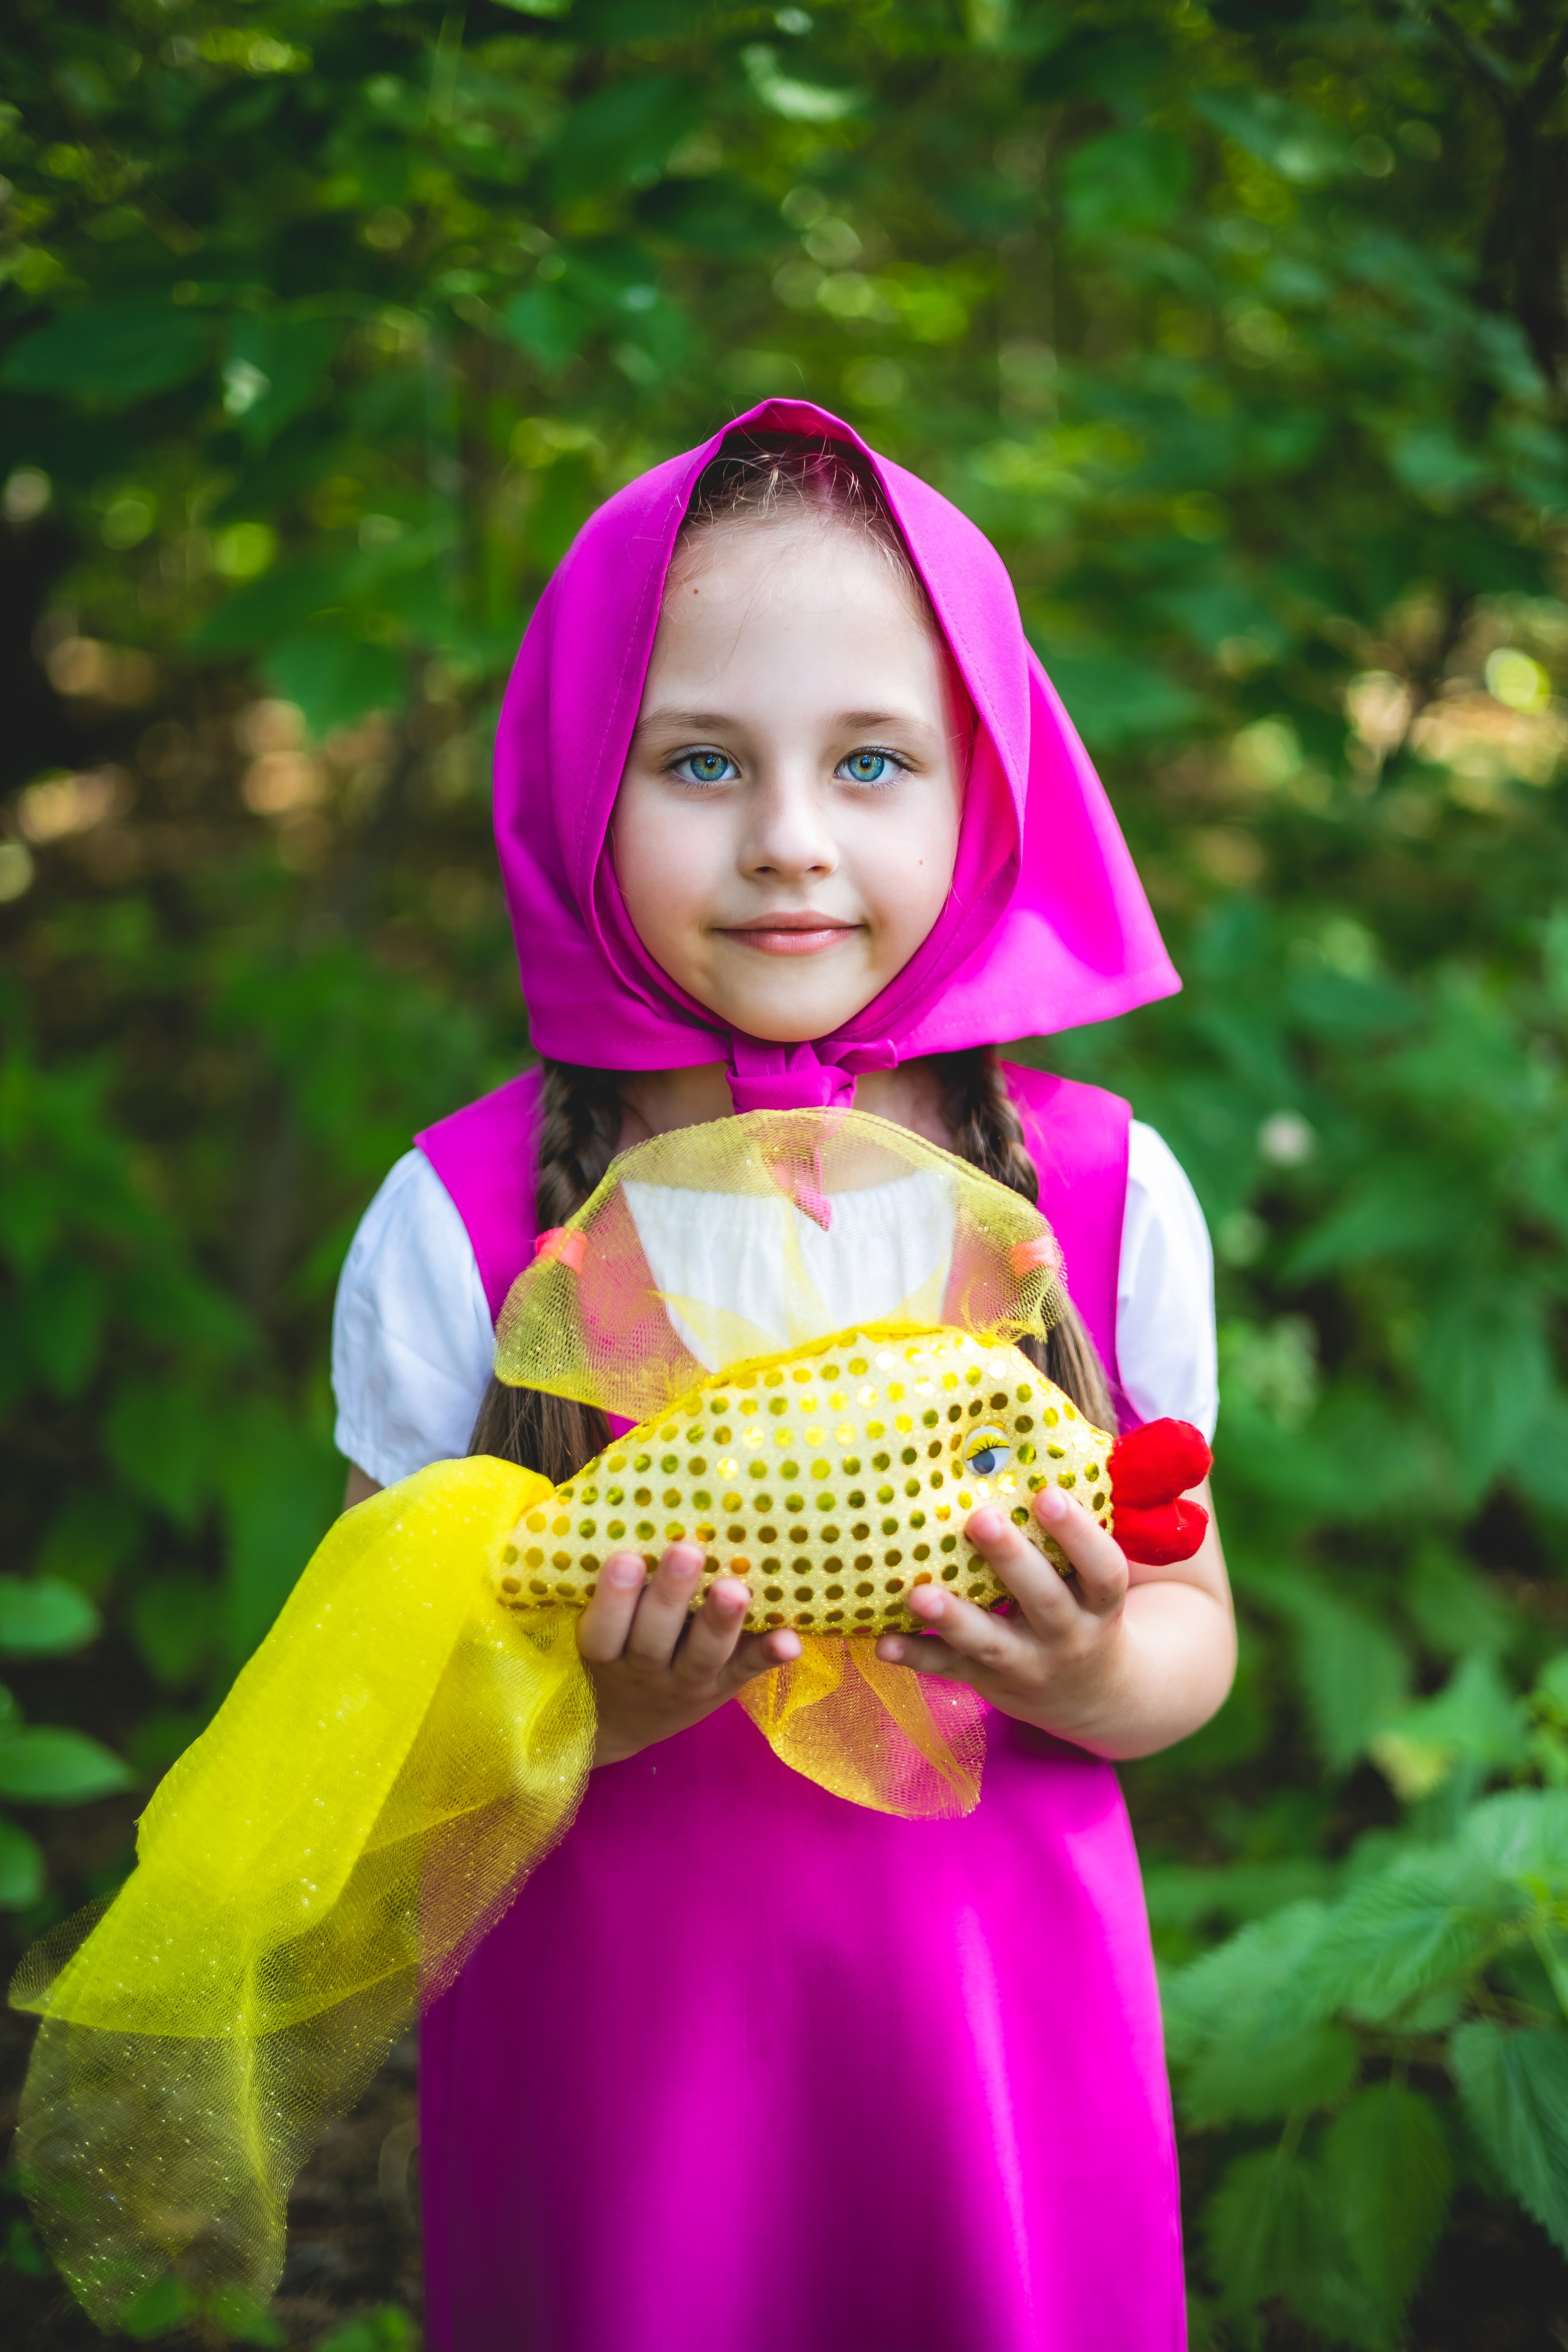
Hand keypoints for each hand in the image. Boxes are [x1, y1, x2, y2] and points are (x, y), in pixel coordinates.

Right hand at [578, 1542, 801, 1767]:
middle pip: (652, 1640)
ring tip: (734, 1588)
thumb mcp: (601, 1631)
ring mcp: (688, 1681)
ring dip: (721, 1622)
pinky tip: (790, 1640)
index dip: (612, 1599)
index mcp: (607, 1652)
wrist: (627, 1719)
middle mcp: (645, 1670)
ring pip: (703, 1655)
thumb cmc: (615, 1649)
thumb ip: (615, 1590)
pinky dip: (769, 1654)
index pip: (602, 1631)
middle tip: (686, 1551)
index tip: (625, 1557)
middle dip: (670, 1597)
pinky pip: (747, 1670)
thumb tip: (636, 1520)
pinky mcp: (725, 1684)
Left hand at [875, 1486, 1131, 1752]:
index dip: (1079, 1535)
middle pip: (1044, 1601)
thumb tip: (1038, 1450)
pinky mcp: (986, 1678)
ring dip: (953, 1618)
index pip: (1103, 1571)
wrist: (1090, 1692)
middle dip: (1012, 1560)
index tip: (1049, 1495)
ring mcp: (1025, 1663)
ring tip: (918, 1593)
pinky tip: (883, 1642)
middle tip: (981, 1518)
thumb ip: (1074, 1533)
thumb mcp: (1093, 1579)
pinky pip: (949, 1668)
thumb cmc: (1082, 1604)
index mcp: (1098, 1604)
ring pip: (991, 1642)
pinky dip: (917, 1656)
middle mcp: (1068, 1636)